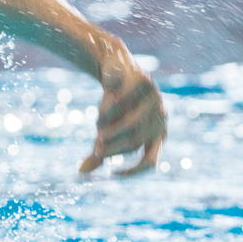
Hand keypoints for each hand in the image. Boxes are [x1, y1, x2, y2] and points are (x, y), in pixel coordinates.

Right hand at [80, 51, 165, 176]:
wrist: (118, 68)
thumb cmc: (117, 106)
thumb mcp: (109, 130)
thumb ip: (100, 151)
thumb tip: (81, 173)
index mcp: (158, 135)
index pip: (149, 162)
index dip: (131, 171)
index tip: (111, 172)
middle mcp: (160, 119)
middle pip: (134, 141)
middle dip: (112, 147)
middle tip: (96, 149)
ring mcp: (154, 99)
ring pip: (130, 121)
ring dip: (110, 128)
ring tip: (98, 126)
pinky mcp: (142, 80)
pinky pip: (123, 99)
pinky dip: (109, 107)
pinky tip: (101, 112)